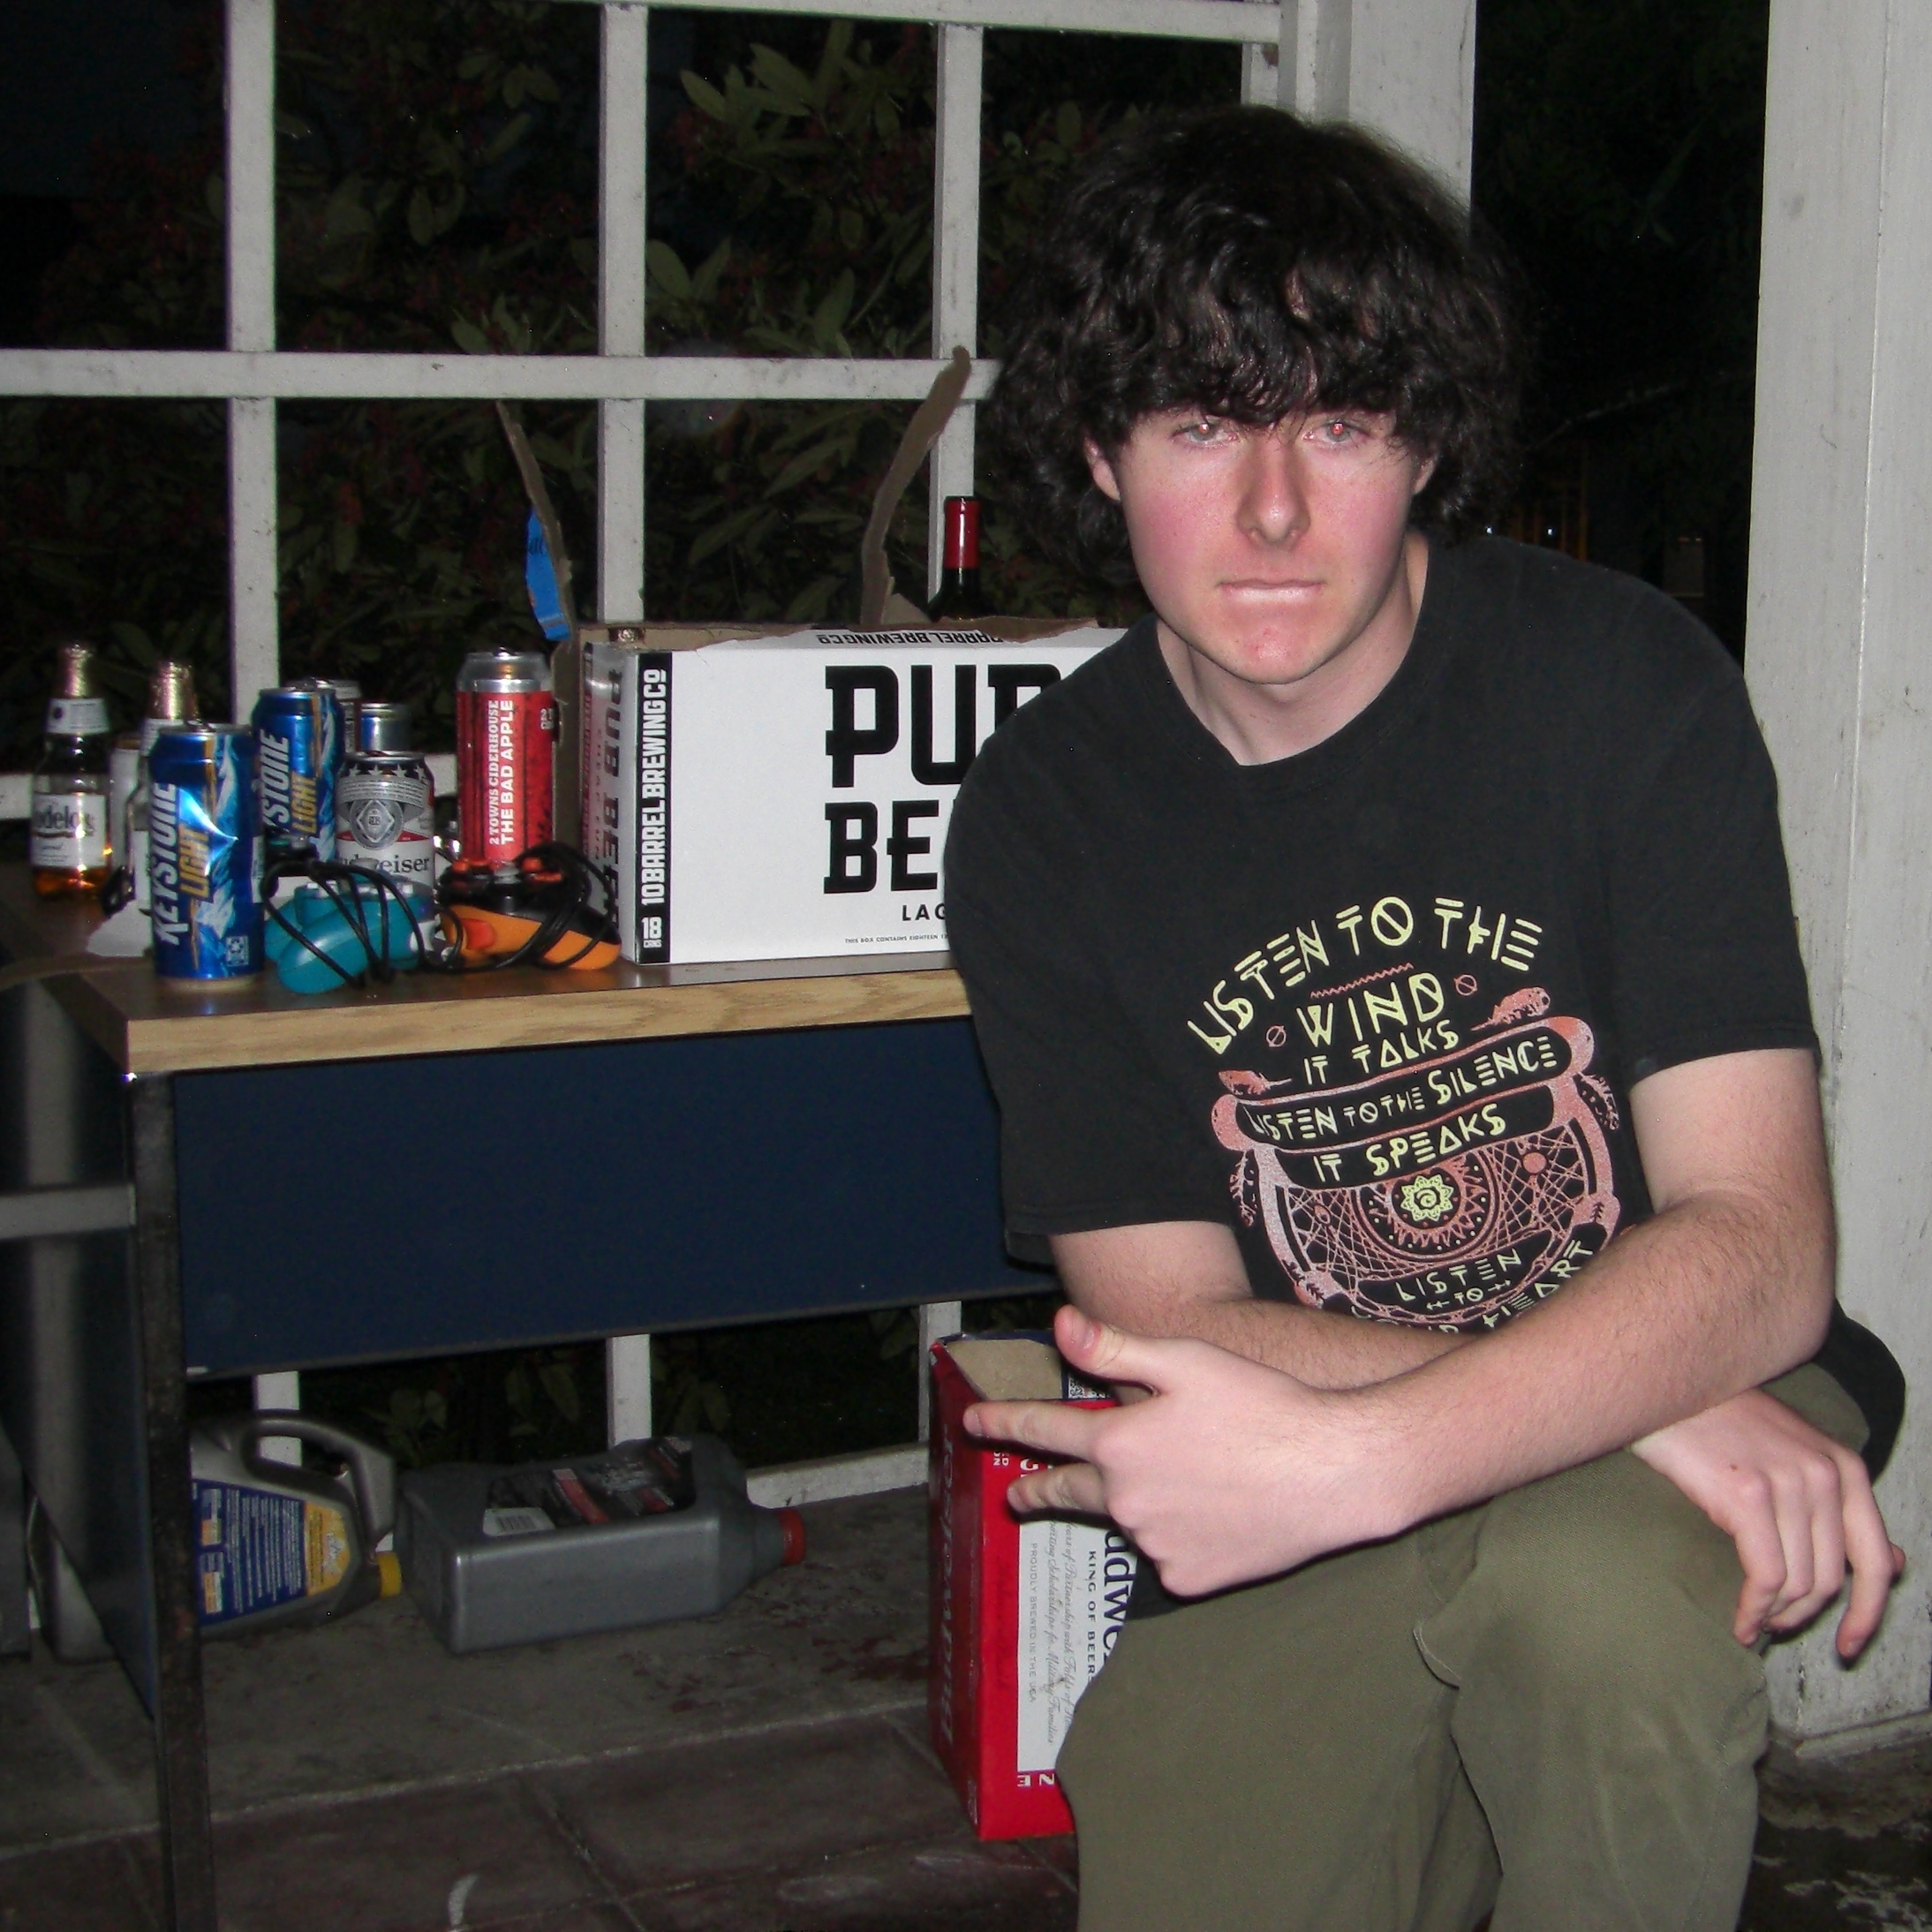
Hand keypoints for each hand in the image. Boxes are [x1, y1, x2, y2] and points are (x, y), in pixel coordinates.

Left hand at [962, 1303, 1408, 1596]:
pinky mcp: (1190, 1579)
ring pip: (1131, 1520)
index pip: (1044, 1432)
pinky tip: (1218, 1511)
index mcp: (1118, 1444)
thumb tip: (1058, 1326)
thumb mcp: (1186, 1360)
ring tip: (1186, 1478)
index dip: (1003, 1423)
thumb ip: (1114, 1349)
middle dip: (1037, 1490)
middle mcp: (1126, 1502)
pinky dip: (1181, 1534)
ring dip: (1136, 1503)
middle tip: (1017, 1494)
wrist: (1334, 1472)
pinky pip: (1170, 1554)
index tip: (972, 1423)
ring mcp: (1156, 1546)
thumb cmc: (1263, 1406)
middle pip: (1068, 1492)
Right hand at [1632, 1390, 1903, 1656]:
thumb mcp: (1795, 1458)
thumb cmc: (1721, 1425)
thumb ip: (1842, 1508)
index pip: (1875, 1560)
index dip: (1868, 1613)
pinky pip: (1766, 1577)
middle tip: (1774, 1628)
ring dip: (1775, 1616)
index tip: (1847, 1647)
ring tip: (1752, 1624)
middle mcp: (1826, 1476)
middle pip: (1831, 1580)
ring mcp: (1790, 1484)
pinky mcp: (1749, 1497)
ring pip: (1798, 1584)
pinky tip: (1740, 1621)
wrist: (1665, 1389)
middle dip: (1804, 1616)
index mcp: (1845, 1467)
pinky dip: (1755, 1610)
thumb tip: (1895, 1563)